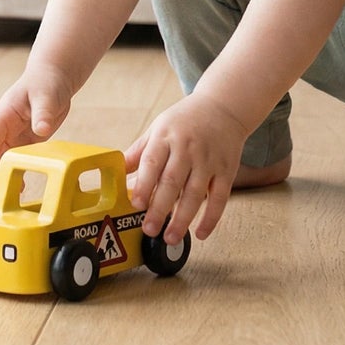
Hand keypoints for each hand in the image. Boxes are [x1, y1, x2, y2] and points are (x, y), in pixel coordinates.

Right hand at [0, 63, 72, 181]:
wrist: (54, 77)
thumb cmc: (46, 82)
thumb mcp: (46, 94)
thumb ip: (43, 111)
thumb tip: (41, 130)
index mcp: (5, 112)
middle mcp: (5, 126)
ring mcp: (14, 134)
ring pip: (2, 158)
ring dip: (1, 176)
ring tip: (6, 198)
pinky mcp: (26, 141)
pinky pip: (17, 159)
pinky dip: (16, 173)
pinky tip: (21, 189)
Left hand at [125, 93, 247, 243]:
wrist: (224, 107)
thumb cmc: (185, 120)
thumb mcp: (159, 127)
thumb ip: (139, 151)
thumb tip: (117, 172)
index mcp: (166, 136)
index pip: (152, 162)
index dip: (143, 184)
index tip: (136, 204)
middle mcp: (187, 148)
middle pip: (172, 182)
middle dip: (159, 208)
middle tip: (149, 229)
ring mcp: (209, 159)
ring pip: (195, 193)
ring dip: (183, 218)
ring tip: (170, 237)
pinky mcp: (227, 170)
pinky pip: (220, 197)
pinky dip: (211, 218)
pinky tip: (200, 233)